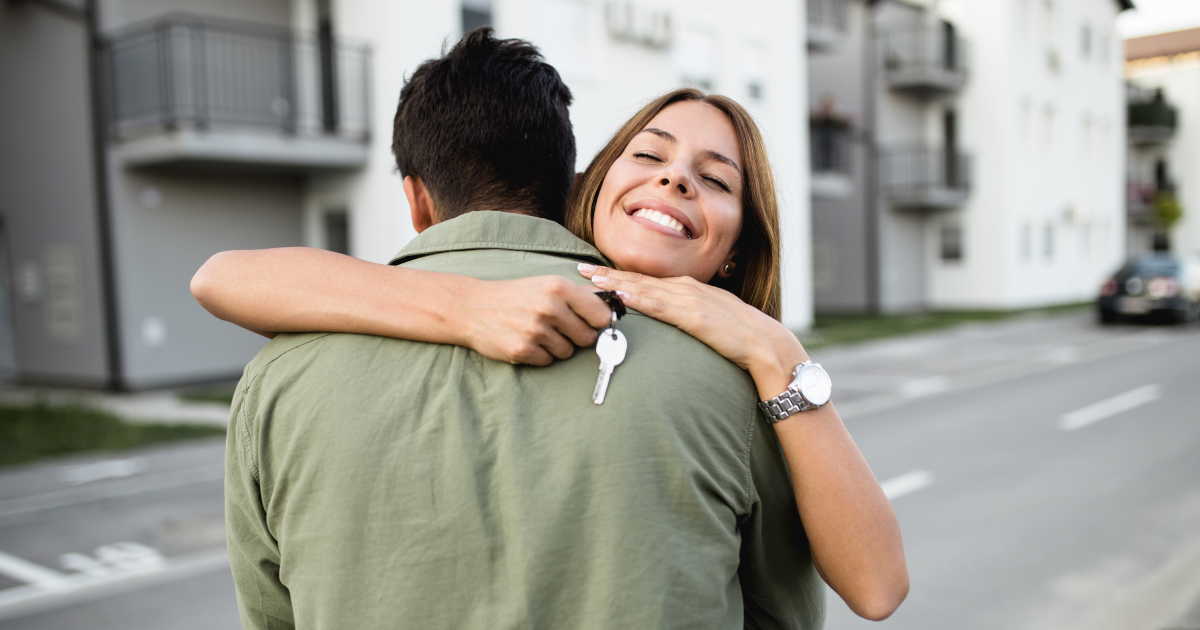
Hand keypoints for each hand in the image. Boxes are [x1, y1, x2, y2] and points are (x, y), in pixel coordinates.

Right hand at [454, 275, 614, 365]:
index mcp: (559, 287)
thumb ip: (580, 295)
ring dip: (557, 347)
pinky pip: (548, 361)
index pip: (601, 315)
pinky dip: (540, 355)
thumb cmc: (516, 295)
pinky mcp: (522, 350)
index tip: (591, 324)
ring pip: (568, 352)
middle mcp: (549, 307)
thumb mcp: (547, 284)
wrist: (472, 307)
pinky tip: (525, 341)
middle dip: (577, 337)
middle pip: (587, 338)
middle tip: (558, 328)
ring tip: (537, 332)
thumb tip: (614, 303)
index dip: (598, 323)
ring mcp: (535, 330)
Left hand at [578, 264, 808, 397]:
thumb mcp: (710, 318)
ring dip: (615, 282)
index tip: (596, 271)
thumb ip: (687, 315)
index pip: (647, 279)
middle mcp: (686, 288)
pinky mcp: (694, 316)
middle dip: (609, 273)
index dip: (620, 274)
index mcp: (689, 288)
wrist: (765, 343)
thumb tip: (669, 320)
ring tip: (591, 279)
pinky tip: (620, 296)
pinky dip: (638, 299)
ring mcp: (689, 300)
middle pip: (640, 279)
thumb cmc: (740, 335)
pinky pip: (660, 306)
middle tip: (581, 267)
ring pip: (644, 288)